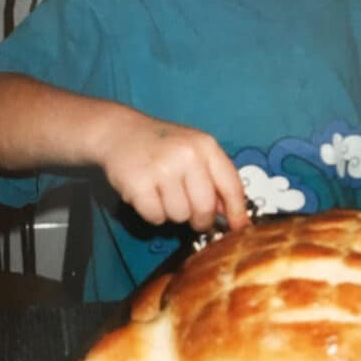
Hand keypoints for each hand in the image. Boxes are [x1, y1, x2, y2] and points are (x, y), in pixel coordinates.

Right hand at [98, 112, 247, 232]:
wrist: (120, 131)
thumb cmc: (160, 145)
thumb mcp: (194, 151)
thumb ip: (214, 179)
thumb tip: (230, 214)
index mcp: (206, 146)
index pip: (231, 186)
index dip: (237, 212)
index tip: (240, 228)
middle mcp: (187, 155)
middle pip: (205, 208)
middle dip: (200, 219)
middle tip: (190, 212)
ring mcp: (162, 168)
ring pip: (180, 216)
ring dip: (172, 212)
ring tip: (162, 191)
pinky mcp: (139, 183)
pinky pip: (156, 217)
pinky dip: (152, 213)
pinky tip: (147, 193)